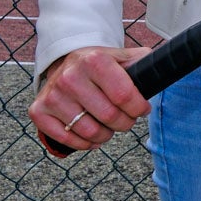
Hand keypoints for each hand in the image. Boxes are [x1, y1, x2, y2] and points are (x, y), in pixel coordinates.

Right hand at [29, 46, 152, 154]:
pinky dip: (84, 143)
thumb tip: (161, 69)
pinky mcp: (39, 111)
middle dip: (125, 123)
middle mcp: (71, 76)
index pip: (124, 95)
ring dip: (106, 135)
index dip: (139, 108)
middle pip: (109, 116)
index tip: (142, 109)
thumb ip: (142, 62)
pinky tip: (91, 137)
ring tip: (110, 127)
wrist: (66, 61)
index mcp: (95, 60)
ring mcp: (53, 95)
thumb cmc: (100, 64)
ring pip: (89, 131)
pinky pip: (66, 139)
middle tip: (127, 120)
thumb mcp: (122, 56)